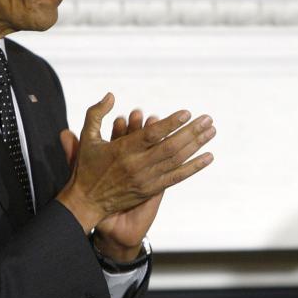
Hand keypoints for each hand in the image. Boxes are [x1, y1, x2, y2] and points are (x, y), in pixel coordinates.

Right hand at [56, 94, 215, 242]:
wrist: (86, 202)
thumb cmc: (86, 167)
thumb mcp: (87, 138)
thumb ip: (96, 114)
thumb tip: (110, 95)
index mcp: (122, 150)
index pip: (151, 135)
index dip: (170, 124)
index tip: (187, 113)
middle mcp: (136, 165)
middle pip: (170, 147)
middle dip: (191, 132)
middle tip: (208, 119)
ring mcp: (146, 179)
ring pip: (176, 161)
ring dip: (196, 145)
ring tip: (212, 132)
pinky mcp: (151, 189)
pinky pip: (177, 177)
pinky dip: (194, 167)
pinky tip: (208, 157)